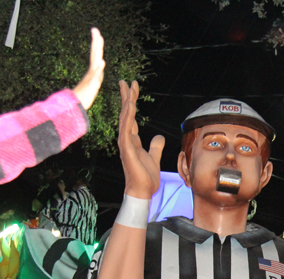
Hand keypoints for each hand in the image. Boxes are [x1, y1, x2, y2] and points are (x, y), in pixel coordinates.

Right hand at [72, 29, 104, 109]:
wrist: (75, 108)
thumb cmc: (82, 97)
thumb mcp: (91, 84)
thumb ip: (95, 75)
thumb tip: (99, 65)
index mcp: (92, 71)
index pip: (95, 55)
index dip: (96, 43)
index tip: (96, 32)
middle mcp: (91, 73)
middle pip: (95, 54)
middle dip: (96, 42)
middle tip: (95, 29)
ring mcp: (91, 78)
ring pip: (95, 62)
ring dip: (97, 51)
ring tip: (99, 39)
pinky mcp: (91, 86)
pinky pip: (96, 76)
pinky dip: (99, 69)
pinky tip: (102, 61)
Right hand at [118, 80, 164, 198]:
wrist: (142, 191)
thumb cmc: (145, 177)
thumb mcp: (154, 157)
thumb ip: (155, 146)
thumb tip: (158, 137)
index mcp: (132, 140)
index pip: (131, 117)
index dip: (131, 102)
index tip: (132, 88)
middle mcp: (126, 139)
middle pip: (126, 114)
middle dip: (126, 97)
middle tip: (126, 81)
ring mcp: (125, 143)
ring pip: (125, 118)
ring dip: (126, 102)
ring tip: (127, 88)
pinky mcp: (127, 149)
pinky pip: (126, 129)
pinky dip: (128, 117)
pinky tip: (130, 106)